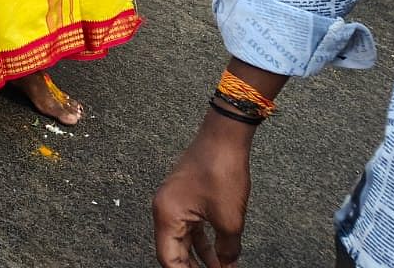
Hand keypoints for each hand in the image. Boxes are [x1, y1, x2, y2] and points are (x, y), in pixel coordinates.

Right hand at [152, 120, 251, 267]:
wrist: (224, 138)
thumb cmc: (220, 170)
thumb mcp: (229, 219)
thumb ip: (227, 248)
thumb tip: (228, 263)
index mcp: (166, 215)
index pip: (169, 258)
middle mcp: (165, 208)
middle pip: (174, 250)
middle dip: (192, 267)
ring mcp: (175, 200)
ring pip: (184, 238)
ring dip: (200, 257)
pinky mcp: (186, 195)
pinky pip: (191, 225)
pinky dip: (203, 241)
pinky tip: (217, 253)